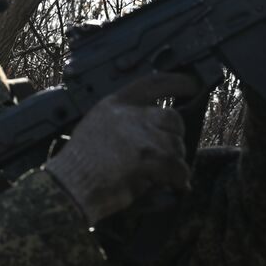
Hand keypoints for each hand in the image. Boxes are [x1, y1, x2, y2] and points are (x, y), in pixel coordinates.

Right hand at [44, 72, 200, 223]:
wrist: (73, 183)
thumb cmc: (80, 161)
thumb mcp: (97, 124)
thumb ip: (124, 118)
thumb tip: (153, 126)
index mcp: (116, 103)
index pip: (154, 83)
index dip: (178, 82)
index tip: (192, 85)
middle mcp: (130, 115)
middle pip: (172, 118)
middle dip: (174, 135)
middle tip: (167, 150)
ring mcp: (141, 136)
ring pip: (176, 146)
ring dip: (174, 161)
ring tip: (160, 172)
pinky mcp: (149, 158)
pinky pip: (177, 167)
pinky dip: (178, 178)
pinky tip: (172, 183)